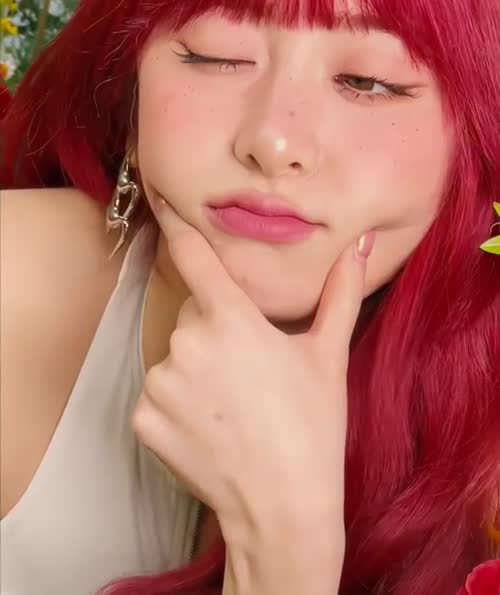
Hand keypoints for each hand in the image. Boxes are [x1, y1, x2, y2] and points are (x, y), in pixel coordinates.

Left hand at [131, 200, 373, 539]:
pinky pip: (156, 398)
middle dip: (215, 334)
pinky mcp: (143, 419)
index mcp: (232, 320)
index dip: (177, 226)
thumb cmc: (312, 427)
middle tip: (248, 374)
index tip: (161, 201)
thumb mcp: (328, 355)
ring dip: (194, 373)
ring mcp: (161, 383)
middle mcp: (187, 343)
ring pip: (174, 359)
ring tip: (232, 408)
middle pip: (193, 318)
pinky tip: (208, 430)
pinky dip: (175, 409)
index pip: (196, 259)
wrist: (283, 507)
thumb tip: (361, 245)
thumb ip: (340, 293)